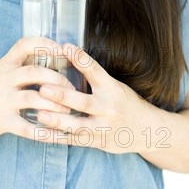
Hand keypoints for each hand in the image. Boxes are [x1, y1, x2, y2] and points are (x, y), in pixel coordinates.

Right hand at [0, 37, 75, 139]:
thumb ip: (23, 63)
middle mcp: (2, 78)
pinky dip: (45, 132)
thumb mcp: (2, 70)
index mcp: (5, 63)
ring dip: (55, 105)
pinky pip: (27, 128)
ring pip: (33, 99)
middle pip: (34, 72)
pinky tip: (59, 135)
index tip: (63, 49)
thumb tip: (54, 56)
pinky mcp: (1, 121)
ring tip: (68, 110)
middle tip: (72, 89)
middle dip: (57, 80)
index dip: (45, 44)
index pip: (24, 44)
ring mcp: (1, 100)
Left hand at [34, 43, 151, 153]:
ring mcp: (103, 127)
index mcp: (112, 88)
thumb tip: (68, 54)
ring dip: (57, 121)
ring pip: (78, 126)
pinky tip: (40, 133)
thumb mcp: (115, 85)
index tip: (65, 46)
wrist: (148, 130)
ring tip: (39, 115)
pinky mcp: (97, 142)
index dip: (80, 58)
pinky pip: (73, 141)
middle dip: (63, 96)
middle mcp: (108, 108)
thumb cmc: (125, 102)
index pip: (95, 70)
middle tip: (43, 88)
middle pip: (84, 102)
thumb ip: (94, 76)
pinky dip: (56, 137)